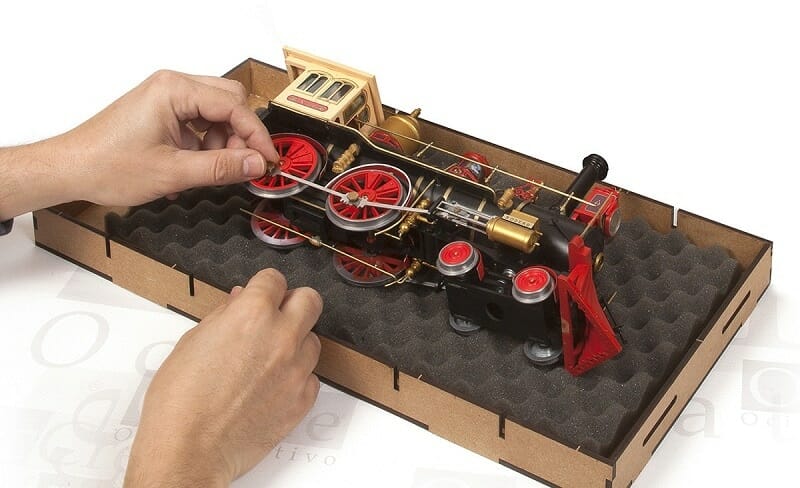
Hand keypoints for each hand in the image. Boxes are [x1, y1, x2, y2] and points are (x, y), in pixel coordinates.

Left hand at [0, 70, 279, 218]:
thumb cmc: (107, 164)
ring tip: (211, 171)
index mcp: (174, 90)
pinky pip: (198, 122)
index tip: (268, 159)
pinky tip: (194, 168)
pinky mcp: (161, 112)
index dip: (255, 135)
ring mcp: (165, 98)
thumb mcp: (173, 173)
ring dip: (222, 142)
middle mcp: (171, 86)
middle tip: (242, 165)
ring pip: (215, 113)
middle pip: (228, 102)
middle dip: (239, 135)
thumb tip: (256, 164)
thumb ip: (221, 167)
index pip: (233, 106)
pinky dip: (205, 144)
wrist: (71, 169)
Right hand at [123, 269, 322, 486]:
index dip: (264, 286)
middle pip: (310, 300)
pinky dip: (296, 377)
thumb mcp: (192, 342)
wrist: (190, 450)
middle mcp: (282, 337)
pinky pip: (311, 377)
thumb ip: (223, 315)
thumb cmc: (180, 402)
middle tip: (277, 316)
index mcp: (251, 314)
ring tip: (267, 360)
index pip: (274, 279)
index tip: (261, 293)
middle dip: (293, 303)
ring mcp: (297, 369)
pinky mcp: (303, 399)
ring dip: (295, 343)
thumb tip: (239, 300)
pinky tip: (271, 386)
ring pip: (313, 340)